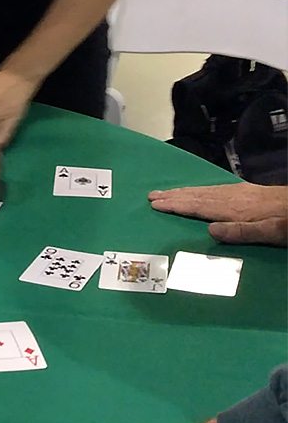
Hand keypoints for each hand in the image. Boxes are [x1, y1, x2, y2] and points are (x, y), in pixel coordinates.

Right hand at [148, 183, 287, 245]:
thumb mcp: (271, 233)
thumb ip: (242, 232)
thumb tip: (210, 230)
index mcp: (236, 210)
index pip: (199, 206)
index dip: (176, 205)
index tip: (156, 204)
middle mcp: (234, 198)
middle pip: (198, 196)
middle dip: (173, 195)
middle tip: (151, 195)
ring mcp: (240, 193)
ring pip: (204, 191)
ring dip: (183, 192)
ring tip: (166, 192)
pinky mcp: (247, 191)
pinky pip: (215, 189)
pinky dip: (199, 190)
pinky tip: (197, 191)